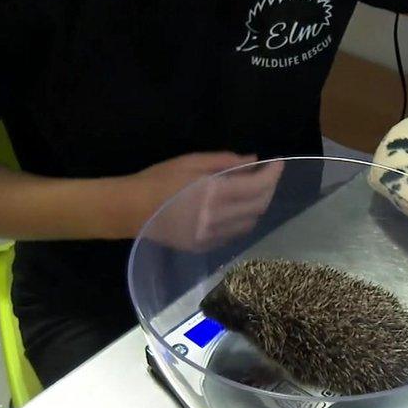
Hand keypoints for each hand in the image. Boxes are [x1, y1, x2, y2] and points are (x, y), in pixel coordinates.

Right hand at [120, 152, 284, 250]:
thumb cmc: (158, 180)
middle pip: (259, 206)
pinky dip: (243, 219)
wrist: (130, 210)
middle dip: (269, 188)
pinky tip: (237, 207)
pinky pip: (235, 233)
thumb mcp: (190, 161)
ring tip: (253, 189)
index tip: (277, 162)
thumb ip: (225, 162)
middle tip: (268, 174)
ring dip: (258, 205)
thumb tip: (253, 161)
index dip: (272, 174)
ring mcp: (212, 236)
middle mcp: (217, 217)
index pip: (257, 186)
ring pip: (250, 222)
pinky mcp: (205, 246)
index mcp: (213, 193)